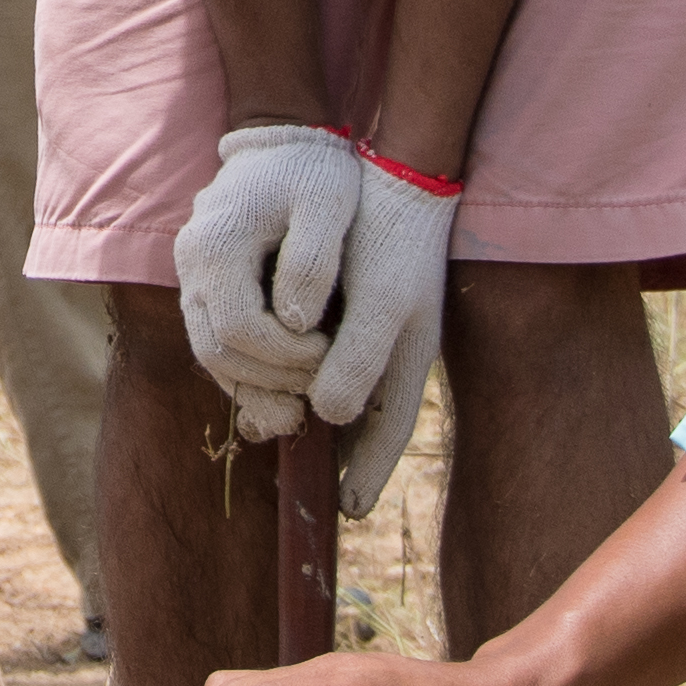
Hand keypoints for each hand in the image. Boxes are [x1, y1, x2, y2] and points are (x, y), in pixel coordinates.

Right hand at [174, 124, 353, 436]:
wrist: (285, 139)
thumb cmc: (312, 171)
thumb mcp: (327, 204)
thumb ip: (312, 262)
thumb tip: (297, 324)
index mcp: (215, 245)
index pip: (237, 328)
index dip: (283, 355)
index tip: (328, 352)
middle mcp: (191, 265)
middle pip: (214, 350)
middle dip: (270, 378)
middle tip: (319, 380)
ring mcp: (191, 277)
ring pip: (208, 354)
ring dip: (255, 384)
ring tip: (302, 398)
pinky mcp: (203, 286)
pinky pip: (214, 342)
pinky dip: (245, 371)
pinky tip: (282, 387)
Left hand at [309, 151, 452, 516]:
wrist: (398, 175)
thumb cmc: (394, 240)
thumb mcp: (382, 305)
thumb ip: (356, 364)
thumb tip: (327, 417)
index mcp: (406, 359)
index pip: (388, 433)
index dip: (370, 472)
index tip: (349, 510)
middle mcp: (392, 352)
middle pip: (367, 421)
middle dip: (345, 453)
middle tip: (321, 487)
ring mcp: (374, 332)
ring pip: (344, 392)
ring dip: (320, 414)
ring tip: (287, 433)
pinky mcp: (354, 309)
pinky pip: (329, 357)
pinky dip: (306, 376)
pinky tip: (279, 378)